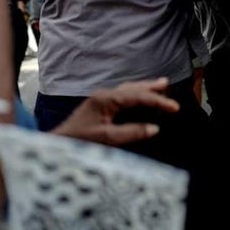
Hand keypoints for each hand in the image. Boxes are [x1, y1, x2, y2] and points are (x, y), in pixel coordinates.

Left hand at [52, 77, 179, 145]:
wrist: (55, 145)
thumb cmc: (78, 142)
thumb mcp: (106, 139)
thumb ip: (131, 132)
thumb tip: (154, 128)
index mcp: (106, 99)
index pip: (138, 97)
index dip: (158, 101)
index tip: (174, 108)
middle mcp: (103, 95)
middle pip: (133, 87)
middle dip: (151, 87)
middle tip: (168, 85)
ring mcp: (100, 100)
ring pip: (127, 89)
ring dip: (143, 87)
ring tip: (159, 84)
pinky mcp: (98, 107)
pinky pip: (122, 95)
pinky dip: (134, 94)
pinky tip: (137, 96)